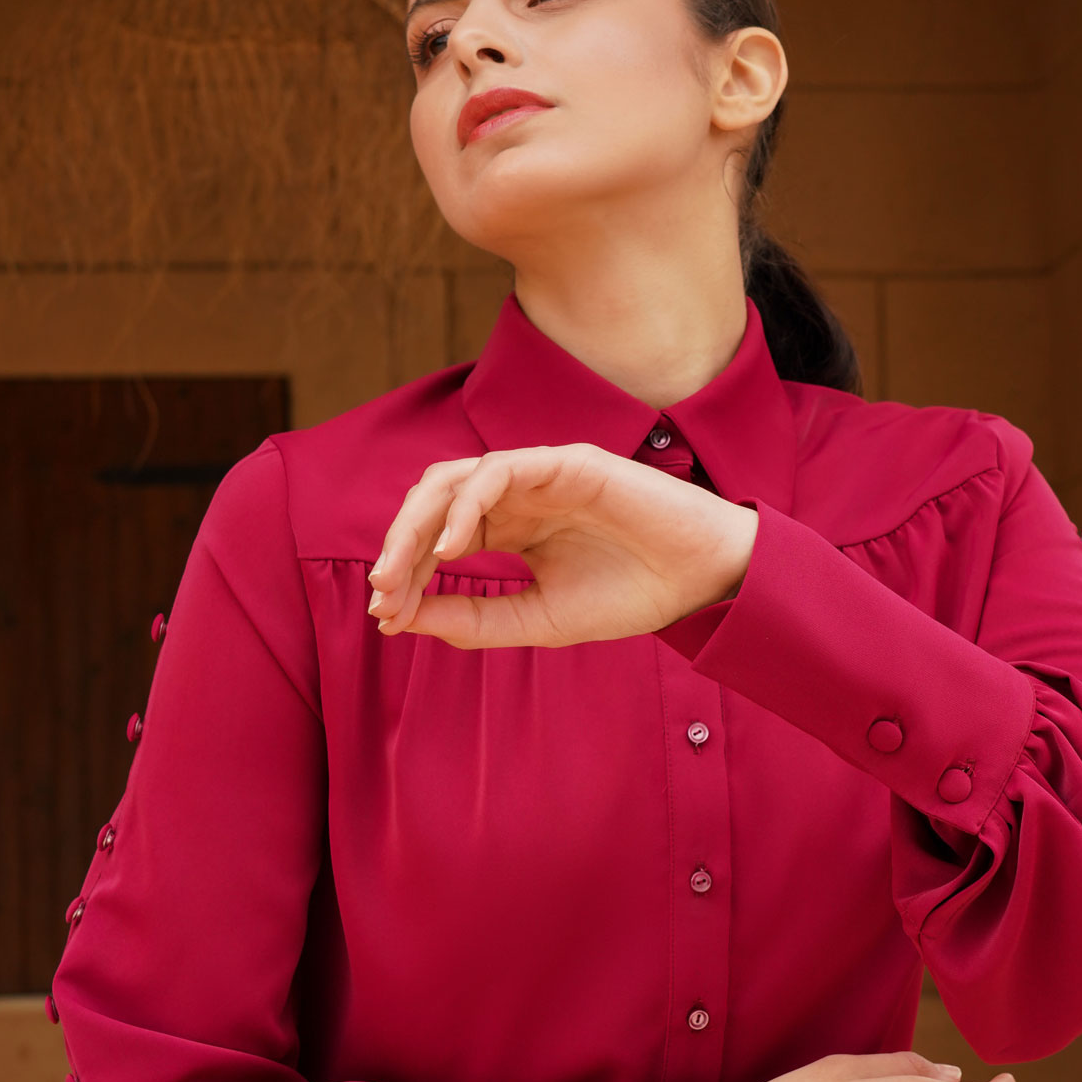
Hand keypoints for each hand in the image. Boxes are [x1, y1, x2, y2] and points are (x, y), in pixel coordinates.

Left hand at [366, 442, 758, 649]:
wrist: (701, 580)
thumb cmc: (630, 595)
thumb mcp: (538, 619)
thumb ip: (475, 619)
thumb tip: (403, 619)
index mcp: (509, 529)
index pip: (436, 538)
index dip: (404, 573)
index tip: (385, 617)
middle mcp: (516, 496)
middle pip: (432, 503)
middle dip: (398, 546)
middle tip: (380, 592)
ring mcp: (538, 474)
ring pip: (453, 479)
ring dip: (418, 524)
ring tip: (402, 571)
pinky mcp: (565, 461)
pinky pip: (498, 470)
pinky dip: (466, 505)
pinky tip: (451, 549)